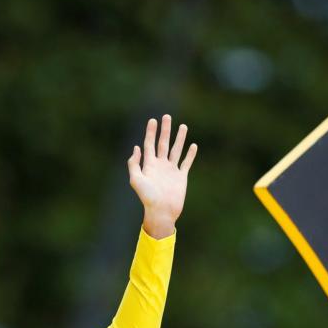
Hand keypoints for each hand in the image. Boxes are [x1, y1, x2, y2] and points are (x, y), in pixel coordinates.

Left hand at [128, 115, 196, 238]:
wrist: (162, 211)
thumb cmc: (147, 198)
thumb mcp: (136, 180)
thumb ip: (134, 164)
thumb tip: (137, 147)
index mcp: (149, 165)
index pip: (149, 144)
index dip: (150, 132)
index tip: (152, 120)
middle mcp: (160, 165)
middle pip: (163, 143)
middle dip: (165, 130)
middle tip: (167, 116)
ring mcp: (171, 170)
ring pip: (176, 150)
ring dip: (179, 138)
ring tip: (183, 126)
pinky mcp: (181, 177)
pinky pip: (186, 163)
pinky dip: (190, 154)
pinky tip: (193, 145)